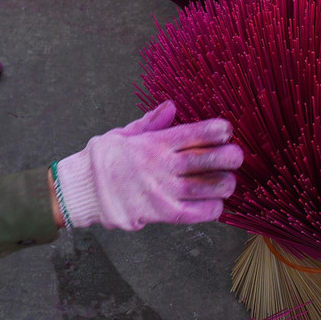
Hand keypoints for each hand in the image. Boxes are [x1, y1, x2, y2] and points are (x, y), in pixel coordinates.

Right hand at [52, 100, 242, 230]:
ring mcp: (161, 190)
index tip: (227, 130)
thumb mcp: (122, 134)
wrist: (82, 190)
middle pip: (205, 160)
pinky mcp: (159, 212)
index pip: (191, 134)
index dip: (213, 131)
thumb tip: (171, 106)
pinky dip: (209, 210)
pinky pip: (192, 213)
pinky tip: (218, 205)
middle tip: (238, 156)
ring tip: (230, 182)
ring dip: (223, 184)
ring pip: (204, 187)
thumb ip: (149, 122)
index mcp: (153, 143)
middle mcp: (161, 166)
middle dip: (227, 157)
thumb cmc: (101, 160)